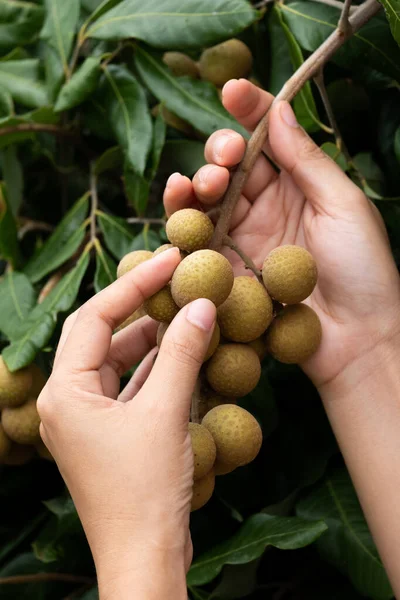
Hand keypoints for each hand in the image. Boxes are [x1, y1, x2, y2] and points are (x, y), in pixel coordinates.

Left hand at [37, 247, 216, 599]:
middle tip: (174, 278)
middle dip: (139, 306)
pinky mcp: (110, 432)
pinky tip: (182, 350)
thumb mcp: (167, 413)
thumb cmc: (145, 491)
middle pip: (101, 334)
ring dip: (151, 337)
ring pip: (118, 360)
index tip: (168, 259)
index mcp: (65, 392)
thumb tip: (201, 306)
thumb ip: (181, 354)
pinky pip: (130, 385)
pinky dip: (155, 366)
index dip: (134, 284)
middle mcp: (68, 400)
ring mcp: (88, 418)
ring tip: (186, 311)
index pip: (95, 317)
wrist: (145, 557)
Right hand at [164, 78, 399, 388]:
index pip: (268, 140)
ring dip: (195, 185)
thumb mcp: (343, 204)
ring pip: (206, 202)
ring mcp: (243, 240)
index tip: (232, 90)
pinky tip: (180, 206)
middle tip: (224, 158)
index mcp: (299, 186)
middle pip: (230, 169)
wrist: (355, 338)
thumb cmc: (363, 270)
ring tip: (200, 184)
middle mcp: (267, 209)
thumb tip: (278, 110)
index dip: (249, 111)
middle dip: (219, 154)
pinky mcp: (225, 271)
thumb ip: (306, 160)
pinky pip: (195, 241)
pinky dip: (181, 221)